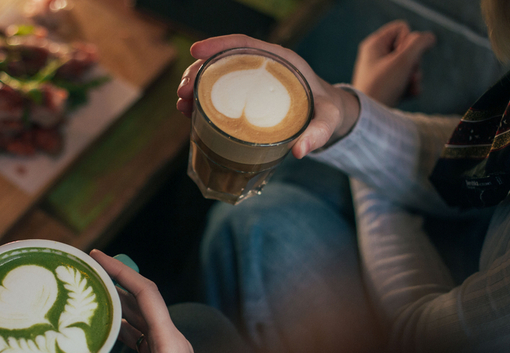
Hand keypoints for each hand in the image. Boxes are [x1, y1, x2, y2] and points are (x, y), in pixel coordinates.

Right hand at [35, 250, 212, 352]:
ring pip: (136, 329)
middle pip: (139, 305)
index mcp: (170, 343)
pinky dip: (113, 352)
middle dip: (112, 289)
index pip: (146, 293)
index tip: (96, 255)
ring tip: (82, 308)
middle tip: (83, 277)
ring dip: (111, 319)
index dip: (121, 271)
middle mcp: (170, 344)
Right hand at [176, 34, 360, 157]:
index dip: (218, 45)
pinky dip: (201, 102)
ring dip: (195, 88)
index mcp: (280, 60)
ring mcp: (251, 83)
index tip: (196, 52)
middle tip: (183, 92)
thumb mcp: (328, 120)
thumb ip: (318, 133)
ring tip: (181, 105)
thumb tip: (299, 151)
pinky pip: (219, 95)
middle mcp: (261, 67)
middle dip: (198, 72)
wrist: (327, 115)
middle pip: (223, 62)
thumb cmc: (328, 111)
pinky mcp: (245, 98)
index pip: (244, 44)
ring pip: (216, 78)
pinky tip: (188, 113)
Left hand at [352, 20, 435, 106]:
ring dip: (415, 76)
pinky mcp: (387, 88)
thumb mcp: (403, 61)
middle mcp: (376, 57)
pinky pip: (406, 81)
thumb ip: (419, 44)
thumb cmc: (381, 87)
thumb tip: (429, 38)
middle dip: (414, 62)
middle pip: (409, 48)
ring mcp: (382, 73)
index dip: (408, 41)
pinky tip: (409, 94)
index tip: (399, 57)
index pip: (402, 28)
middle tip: (407, 73)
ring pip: (410, 65)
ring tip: (408, 85)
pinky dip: (411, 87)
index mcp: (374, 45)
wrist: (365, 117)